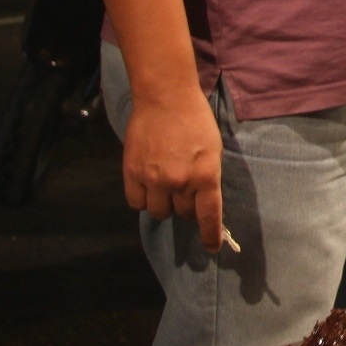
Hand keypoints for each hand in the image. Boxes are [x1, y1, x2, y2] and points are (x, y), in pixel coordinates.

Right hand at [123, 91, 224, 250]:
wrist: (165, 97)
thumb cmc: (196, 120)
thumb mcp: (213, 151)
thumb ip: (207, 178)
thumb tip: (202, 204)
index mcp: (205, 177)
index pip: (208, 218)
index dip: (210, 237)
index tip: (211, 248)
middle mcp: (180, 182)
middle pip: (182, 214)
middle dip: (185, 207)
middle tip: (183, 190)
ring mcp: (154, 179)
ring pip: (158, 212)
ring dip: (163, 204)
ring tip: (164, 186)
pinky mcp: (132, 172)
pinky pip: (136, 202)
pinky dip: (142, 198)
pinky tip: (147, 186)